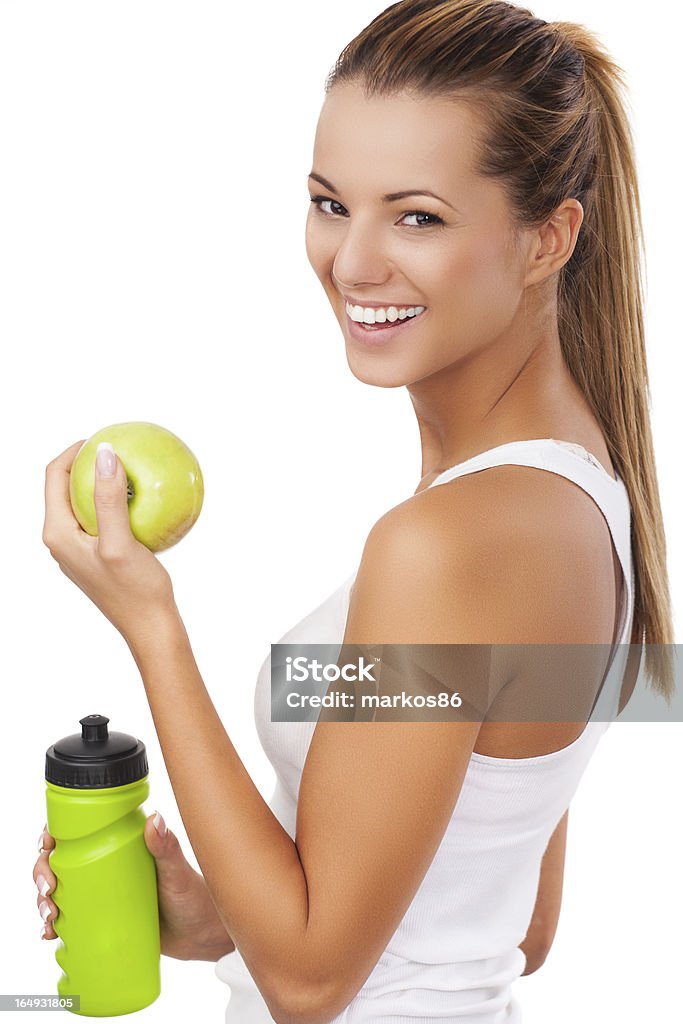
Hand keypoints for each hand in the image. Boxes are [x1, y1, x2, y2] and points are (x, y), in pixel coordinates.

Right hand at [34, 817, 234, 961]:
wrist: (203, 934)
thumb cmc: (194, 895)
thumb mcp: (178, 871)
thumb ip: (167, 847)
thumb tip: (155, 819)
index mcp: (121, 844)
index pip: (80, 830)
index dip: (55, 834)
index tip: (47, 844)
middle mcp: (107, 865)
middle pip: (61, 861)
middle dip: (43, 872)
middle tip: (48, 889)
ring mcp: (103, 893)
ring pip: (60, 891)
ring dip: (44, 902)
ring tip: (50, 918)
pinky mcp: (104, 920)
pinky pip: (71, 920)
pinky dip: (55, 927)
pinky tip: (50, 935)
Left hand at [42, 440, 177, 646]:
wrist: (150, 626)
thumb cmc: (135, 590)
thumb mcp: (121, 542)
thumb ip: (108, 498)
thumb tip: (104, 454)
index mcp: (58, 533)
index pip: (54, 477)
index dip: (73, 451)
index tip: (101, 437)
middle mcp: (62, 539)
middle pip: (66, 487)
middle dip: (88, 464)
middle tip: (118, 449)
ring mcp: (79, 548)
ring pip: (84, 502)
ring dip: (104, 483)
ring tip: (131, 468)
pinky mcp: (98, 554)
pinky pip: (103, 518)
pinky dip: (119, 502)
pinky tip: (144, 500)